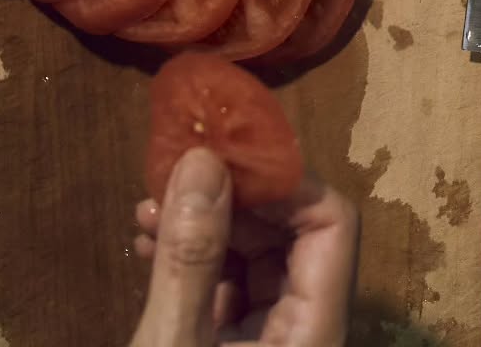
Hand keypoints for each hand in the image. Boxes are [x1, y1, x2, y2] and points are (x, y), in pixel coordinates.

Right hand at [130, 148, 359, 346]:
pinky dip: (194, 263)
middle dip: (233, 198)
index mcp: (315, 330)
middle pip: (293, 235)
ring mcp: (272, 342)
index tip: (226, 152)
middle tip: (176, 171)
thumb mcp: (172, 344)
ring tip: (148, 208)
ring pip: (257, 259)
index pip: (332, 223)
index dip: (285, 180)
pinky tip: (149, 245)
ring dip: (205, 226)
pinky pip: (229, 291)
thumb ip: (192, 256)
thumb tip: (203, 159)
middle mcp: (306, 329)